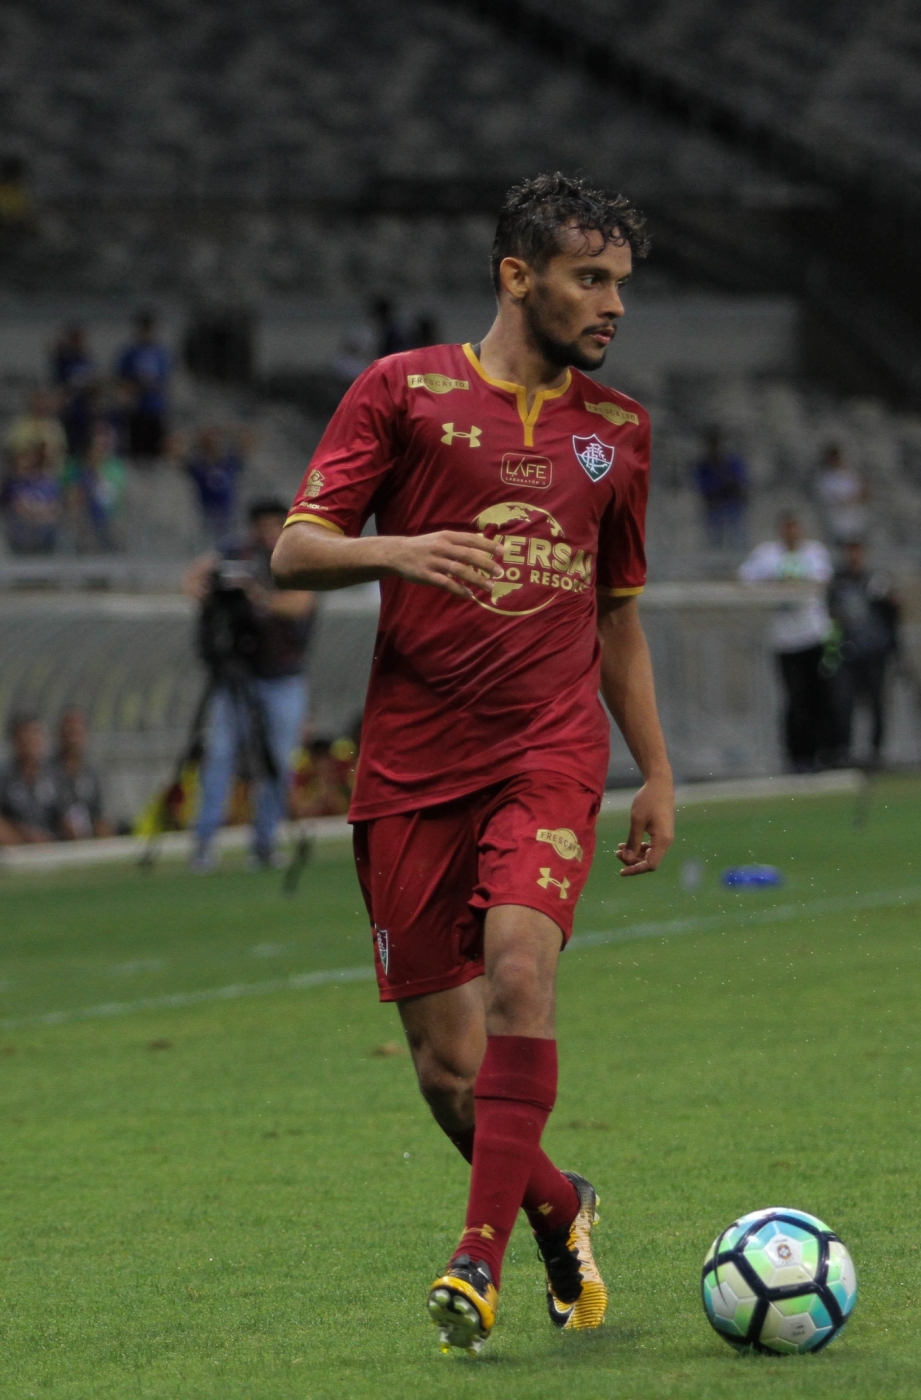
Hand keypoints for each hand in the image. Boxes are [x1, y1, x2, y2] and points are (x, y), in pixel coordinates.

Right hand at [381, 531, 503, 598]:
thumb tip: (482, 540)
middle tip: (500, 572)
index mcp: (447, 536)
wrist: (397, 553)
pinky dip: (459, 590)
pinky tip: (469, 596)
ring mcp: (434, 562)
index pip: (471, 539)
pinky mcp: (427, 575)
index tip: (502, 551)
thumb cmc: (423, 546)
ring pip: (459, 570)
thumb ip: (460, 541)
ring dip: (476, 579)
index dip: (487, 544)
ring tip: (489, 587)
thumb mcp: (440, 537)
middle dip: (486, 564)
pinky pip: (446, 584)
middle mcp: (441, 547)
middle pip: (468, 555)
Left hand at [617, 774, 674, 876]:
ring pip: (649, 854)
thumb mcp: (636, 821)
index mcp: (662, 840)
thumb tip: (627, 859)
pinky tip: (627, 843)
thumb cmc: (648, 800)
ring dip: (634, 854)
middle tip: (616, 853)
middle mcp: (666, 841)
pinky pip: (651, 846)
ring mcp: (665, 837)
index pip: (650, 864)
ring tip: (619, 848)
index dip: (635, 870)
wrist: (659, 784)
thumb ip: (632, 841)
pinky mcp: (661, 832)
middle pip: (649, 861)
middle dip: (632, 861)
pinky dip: (639, 847)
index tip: (621, 872)